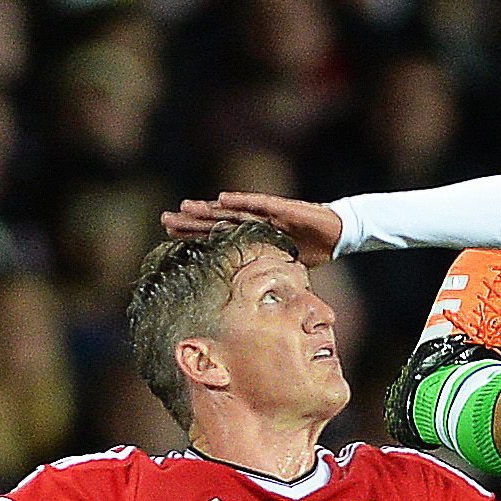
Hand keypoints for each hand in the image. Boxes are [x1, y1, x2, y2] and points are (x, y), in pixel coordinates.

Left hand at [162, 192, 341, 265]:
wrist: (336, 233)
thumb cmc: (310, 249)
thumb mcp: (281, 267)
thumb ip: (264, 275)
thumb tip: (249, 300)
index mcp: (250, 236)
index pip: (217, 235)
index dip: (194, 234)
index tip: (169, 235)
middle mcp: (253, 221)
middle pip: (216, 221)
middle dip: (191, 220)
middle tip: (164, 219)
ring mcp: (266, 213)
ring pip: (232, 211)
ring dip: (209, 209)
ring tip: (186, 207)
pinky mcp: (283, 208)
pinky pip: (260, 204)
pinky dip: (242, 202)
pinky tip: (223, 199)